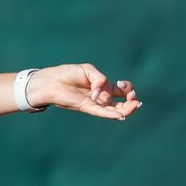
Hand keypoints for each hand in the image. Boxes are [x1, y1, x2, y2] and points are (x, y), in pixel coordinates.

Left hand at [27, 64, 141, 120]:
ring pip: (115, 111)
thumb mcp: (88, 70)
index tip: (120, 83)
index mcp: (104, 86)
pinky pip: (102, 113)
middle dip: (132, 101)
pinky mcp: (87, 107)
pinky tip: (120, 115)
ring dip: (126, 110)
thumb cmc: (68, 74)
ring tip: (134, 106)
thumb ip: (100, 79)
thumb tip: (101, 93)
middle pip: (123, 103)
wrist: (51, 81)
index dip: (128, 88)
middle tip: (133, 98)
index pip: (123, 90)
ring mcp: (95, 103)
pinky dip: (111, 114)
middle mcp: (102, 97)